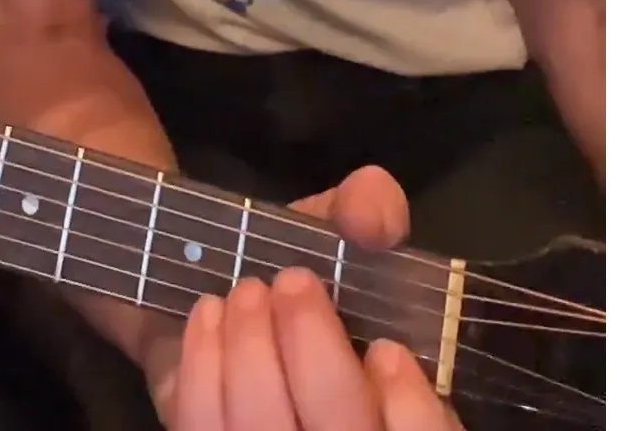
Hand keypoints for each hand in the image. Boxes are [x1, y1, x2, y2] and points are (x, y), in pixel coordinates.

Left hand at [140, 166, 460, 428]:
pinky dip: (204, 364)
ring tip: (248, 293)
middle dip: (313, 349)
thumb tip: (372, 218)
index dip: (412, 408)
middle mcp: (349, 429)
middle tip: (294, 284)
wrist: (211, 279)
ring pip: (267, 428)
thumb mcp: (338, 224)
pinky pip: (205, 424)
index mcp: (398, 402)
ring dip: (253, 350)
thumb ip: (368, 208)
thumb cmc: (296, 261)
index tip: (387, 350)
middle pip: (342, 428)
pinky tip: (210, 314)